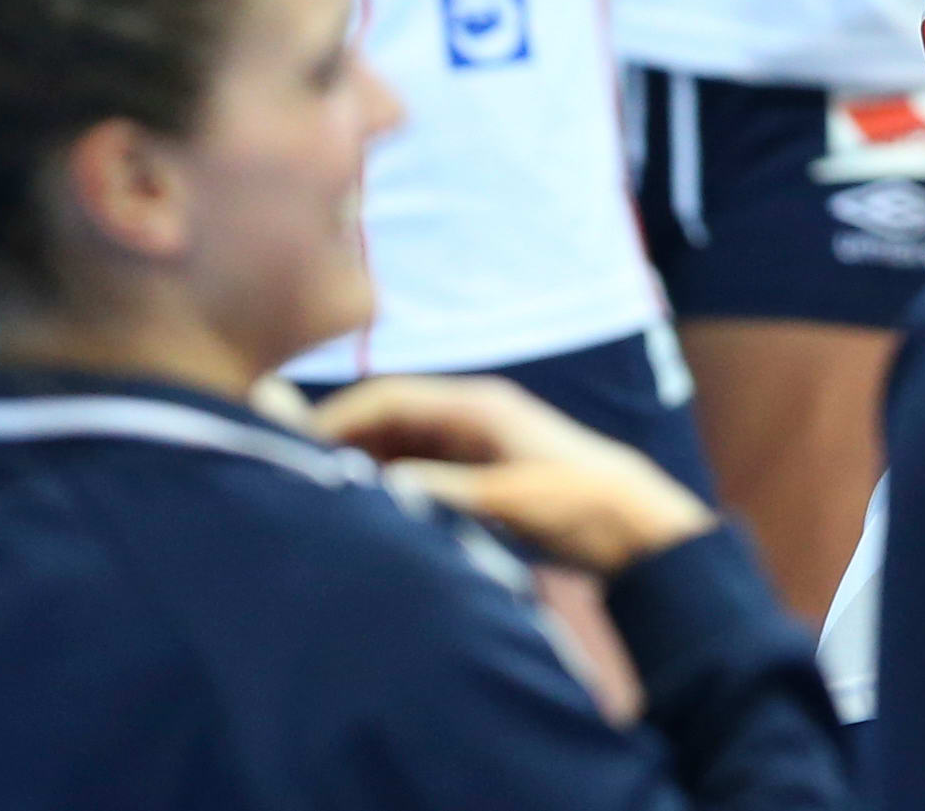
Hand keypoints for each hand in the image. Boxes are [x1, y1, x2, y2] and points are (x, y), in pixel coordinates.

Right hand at [312, 373, 716, 577]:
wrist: (633, 527)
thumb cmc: (576, 504)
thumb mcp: (505, 500)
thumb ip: (439, 490)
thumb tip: (370, 488)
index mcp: (475, 407)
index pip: (387, 398)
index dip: (336, 420)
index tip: (291, 452)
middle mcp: (467, 417)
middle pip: (385, 420)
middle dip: (339, 444)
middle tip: (291, 481)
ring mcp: (471, 445)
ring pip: (396, 447)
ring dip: (361, 468)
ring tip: (317, 502)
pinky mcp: (475, 474)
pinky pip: (415, 471)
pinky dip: (386, 487)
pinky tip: (362, 516)